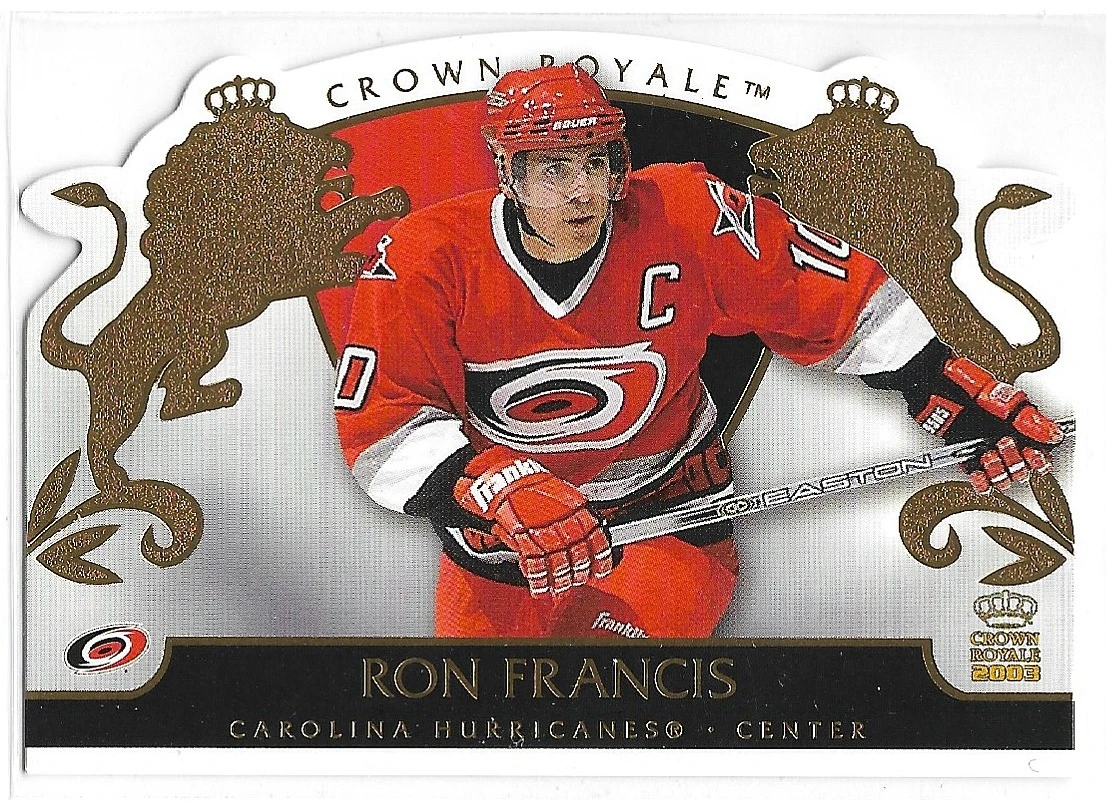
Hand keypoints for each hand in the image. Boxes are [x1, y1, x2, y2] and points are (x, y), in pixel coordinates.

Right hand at [454, 447, 612, 595]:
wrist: (506, 479)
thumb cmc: (531, 484)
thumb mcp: (561, 492)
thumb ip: (575, 514)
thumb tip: (587, 535)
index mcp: (576, 507)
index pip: (596, 537)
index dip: (600, 557)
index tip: (601, 570)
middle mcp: (562, 519)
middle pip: (578, 554)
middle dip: (579, 571)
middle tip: (578, 580)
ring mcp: (544, 529)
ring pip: (559, 562)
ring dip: (560, 579)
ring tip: (559, 588)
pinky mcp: (524, 537)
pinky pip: (535, 563)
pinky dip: (538, 579)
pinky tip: (539, 587)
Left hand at [915, 356, 1063, 492]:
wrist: (933, 388)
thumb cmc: (966, 386)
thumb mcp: (1003, 400)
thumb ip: (1029, 419)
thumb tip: (1054, 433)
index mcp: (1019, 425)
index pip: (1039, 451)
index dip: (1038, 458)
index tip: (1031, 454)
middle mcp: (1005, 438)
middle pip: (1022, 466)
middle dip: (1015, 461)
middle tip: (1003, 445)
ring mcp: (986, 448)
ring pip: (1003, 475)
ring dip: (998, 470)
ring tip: (989, 455)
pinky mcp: (967, 456)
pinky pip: (980, 477)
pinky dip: (981, 480)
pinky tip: (980, 475)